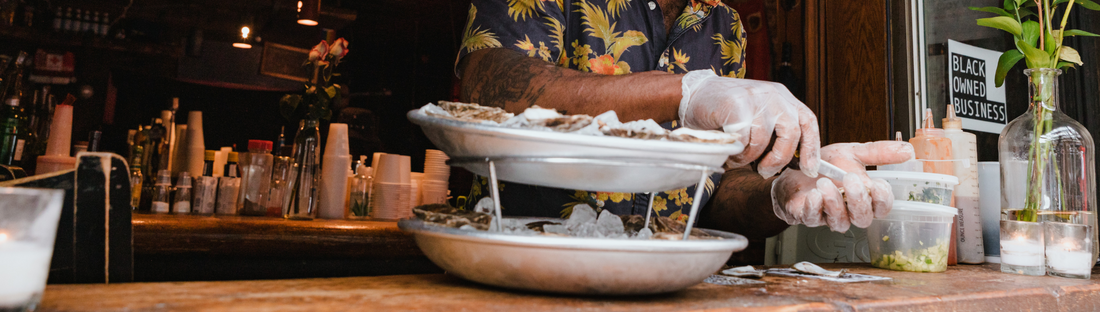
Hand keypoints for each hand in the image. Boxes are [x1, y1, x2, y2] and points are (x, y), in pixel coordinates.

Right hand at [679, 70, 819, 177]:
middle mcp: (773, 95)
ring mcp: (756, 98)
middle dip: (780, 158)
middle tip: (765, 171)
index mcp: (782, 97)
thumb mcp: (757, 116)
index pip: (807, 122)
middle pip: (791, 132)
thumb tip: (789, 162)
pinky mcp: (737, 105)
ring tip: (737, 158)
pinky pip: (744, 140)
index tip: (810, 169)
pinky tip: (729, 151)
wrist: (693, 93)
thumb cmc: (725, 111)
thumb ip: (773, 132)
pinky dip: (736, 153)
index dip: (812, 148)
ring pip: (763, 140)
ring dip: (749, 157)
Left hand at [770, 141, 914, 231]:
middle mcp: (849, 211)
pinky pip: (813, 219)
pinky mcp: (807, 217)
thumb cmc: (826, 166)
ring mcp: (828, 216)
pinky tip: (813, 195)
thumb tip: (908, 151)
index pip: (882, 207)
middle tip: (850, 179)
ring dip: (835, 203)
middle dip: (859, 200)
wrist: (794, 168)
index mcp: (864, 197)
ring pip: (840, 223)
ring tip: (825, 183)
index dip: (882, 199)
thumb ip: (878, 153)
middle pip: (863, 218)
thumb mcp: (852, 154)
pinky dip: (814, 208)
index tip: (878, 183)